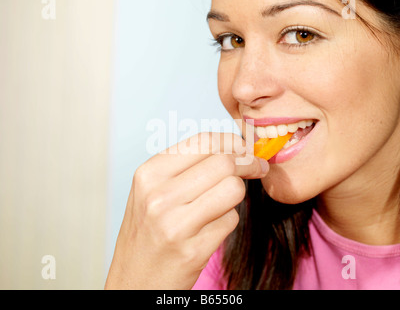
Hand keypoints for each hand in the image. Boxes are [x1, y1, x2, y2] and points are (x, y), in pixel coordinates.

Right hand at [105, 132, 268, 289]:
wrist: (135, 279)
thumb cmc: (148, 230)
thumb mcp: (153, 189)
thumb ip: (188, 165)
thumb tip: (235, 147)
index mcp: (149, 174)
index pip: (204, 141)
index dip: (232, 142)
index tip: (244, 149)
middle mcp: (159, 196)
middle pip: (224, 163)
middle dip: (247, 164)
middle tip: (255, 168)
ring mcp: (175, 225)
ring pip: (233, 189)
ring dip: (236, 195)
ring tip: (221, 203)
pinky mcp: (193, 250)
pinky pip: (231, 220)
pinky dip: (227, 221)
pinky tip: (208, 228)